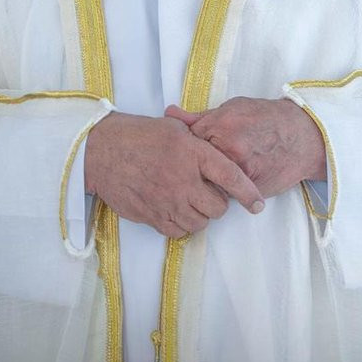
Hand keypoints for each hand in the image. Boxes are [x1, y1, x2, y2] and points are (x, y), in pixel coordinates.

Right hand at [84, 112, 264, 238]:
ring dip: (200, 214)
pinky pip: (179, 232)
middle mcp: (183, 180)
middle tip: (207, 192)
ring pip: (200, 223)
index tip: (258, 204)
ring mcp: (167, 201)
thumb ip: (200, 142)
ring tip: (188, 199)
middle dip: (217, 202)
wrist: (103, 151)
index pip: (230, 176)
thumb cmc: (140, 135)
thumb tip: (222, 156)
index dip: (248, 193)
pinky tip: (174, 209)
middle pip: (218, 208)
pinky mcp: (152, 217)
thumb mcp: (175, 129)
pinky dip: (182, 224)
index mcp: (192, 152)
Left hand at [165, 97, 325, 196]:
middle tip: (198, 166)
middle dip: (196, 167)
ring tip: (214, 174)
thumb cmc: (265, 118)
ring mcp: (240, 170)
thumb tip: (169, 113)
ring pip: (210, 183)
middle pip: (196, 166)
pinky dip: (225, 190)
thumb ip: (200, 117)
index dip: (187, 149)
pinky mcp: (250, 188)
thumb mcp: (232, 109)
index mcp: (220, 125)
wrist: (301, 136)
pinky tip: (229, 182)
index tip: (189, 151)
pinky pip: (228, 194)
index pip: (187, 142)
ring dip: (209, 181)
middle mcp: (228, 148)